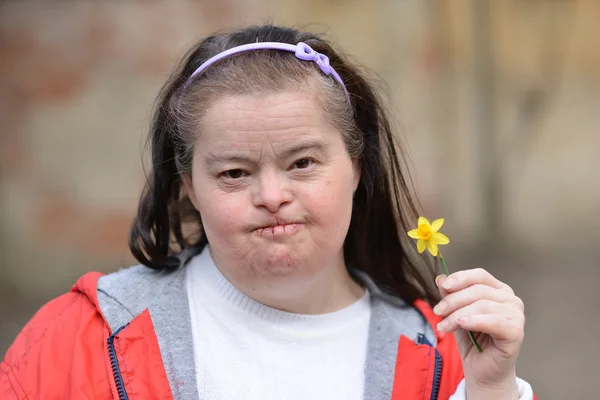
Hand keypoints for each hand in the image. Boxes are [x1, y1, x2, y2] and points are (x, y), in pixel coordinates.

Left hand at [434, 269, 524, 398]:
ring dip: (457, 314)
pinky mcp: (516, 332)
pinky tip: (461, 324)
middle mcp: (511, 300)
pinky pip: (494, 322)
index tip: (443, 286)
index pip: (480, 275)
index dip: (460, 278)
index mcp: (499, 291)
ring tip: (443, 326)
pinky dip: (475, 321)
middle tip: (438, 311)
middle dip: (453, 300)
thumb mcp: (457, 314)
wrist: (482, 372)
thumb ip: (451, 295)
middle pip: (478, 291)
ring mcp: (516, 316)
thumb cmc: (473, 341)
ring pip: (482, 306)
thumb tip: (440, 278)